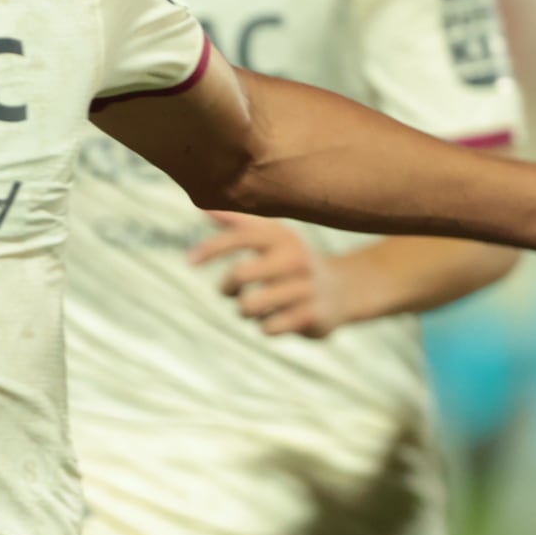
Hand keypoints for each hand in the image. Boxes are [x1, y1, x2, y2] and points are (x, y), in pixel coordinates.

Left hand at [199, 213, 353, 336]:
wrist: (345, 290)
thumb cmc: (294, 262)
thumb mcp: (273, 237)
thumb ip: (239, 223)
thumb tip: (202, 207)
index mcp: (282, 237)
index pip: (242, 236)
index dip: (212, 247)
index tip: (190, 261)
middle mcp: (295, 259)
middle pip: (241, 274)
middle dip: (227, 288)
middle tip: (230, 291)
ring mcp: (306, 287)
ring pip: (251, 305)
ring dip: (244, 310)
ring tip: (253, 307)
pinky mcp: (313, 315)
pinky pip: (269, 327)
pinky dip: (265, 326)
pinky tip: (276, 319)